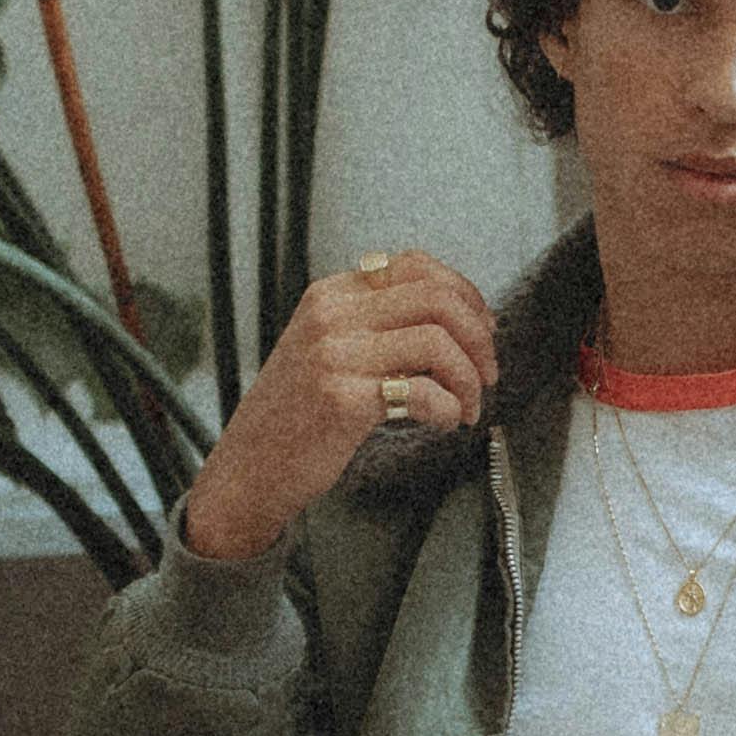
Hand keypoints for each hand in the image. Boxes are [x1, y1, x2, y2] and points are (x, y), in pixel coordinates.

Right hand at [176, 249, 500, 563]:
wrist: (249, 470)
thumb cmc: (296, 417)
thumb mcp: (325, 349)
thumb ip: (373, 324)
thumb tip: (452, 317)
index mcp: (331, 295)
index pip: (417, 265)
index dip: (465, 293)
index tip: (482, 329)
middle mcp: (332, 316)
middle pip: (437, 298)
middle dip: (479, 338)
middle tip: (487, 373)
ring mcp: (335, 355)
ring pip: (438, 340)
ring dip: (469, 378)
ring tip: (466, 407)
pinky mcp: (343, 399)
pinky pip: (423, 391)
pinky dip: (448, 409)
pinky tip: (444, 423)